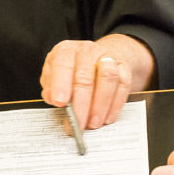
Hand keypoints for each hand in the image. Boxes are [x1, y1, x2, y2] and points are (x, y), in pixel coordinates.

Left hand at [40, 33, 154, 129]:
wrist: (100, 56)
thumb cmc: (74, 69)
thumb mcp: (54, 74)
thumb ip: (50, 86)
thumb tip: (52, 98)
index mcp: (66, 51)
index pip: (63, 65)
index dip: (60, 85)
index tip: (59, 102)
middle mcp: (87, 52)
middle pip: (85, 77)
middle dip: (81, 104)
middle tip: (77, 123)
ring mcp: (107, 58)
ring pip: (107, 79)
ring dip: (100, 105)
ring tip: (93, 123)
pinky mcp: (123, 68)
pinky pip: (122, 85)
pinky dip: (115, 105)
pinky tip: (106, 118)